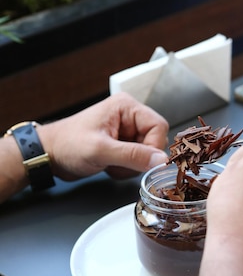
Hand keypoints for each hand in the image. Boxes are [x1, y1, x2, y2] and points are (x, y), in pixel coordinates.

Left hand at [39, 92, 168, 180]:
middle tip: (118, 162)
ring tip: (110, 163)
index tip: (141, 161)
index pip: (159, 126)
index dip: (153, 147)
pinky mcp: (122, 145)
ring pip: (147, 154)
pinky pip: (137, 161)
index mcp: (127, 107)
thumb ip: (133, 155)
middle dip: (139, 158)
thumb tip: (160, 160)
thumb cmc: (68, 144)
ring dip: (131, 166)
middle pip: (155, 141)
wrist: (49, 154)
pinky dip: (126, 169)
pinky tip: (109, 166)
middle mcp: (129, 116)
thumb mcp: (101, 150)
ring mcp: (126, 132)